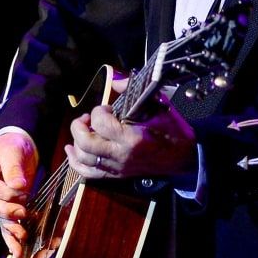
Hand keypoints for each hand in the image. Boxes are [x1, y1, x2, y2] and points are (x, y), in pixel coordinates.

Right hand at [0, 131, 38, 257]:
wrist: (14, 150)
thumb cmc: (12, 147)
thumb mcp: (14, 151)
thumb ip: (14, 169)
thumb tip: (18, 186)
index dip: (4, 191)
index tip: (22, 191)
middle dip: (6, 210)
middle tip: (23, 213)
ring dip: (9, 227)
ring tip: (22, 236)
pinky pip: (1, 223)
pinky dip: (10, 236)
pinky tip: (17, 249)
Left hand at [65, 97, 197, 183]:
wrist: (184, 157)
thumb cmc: (174, 131)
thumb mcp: (160, 106)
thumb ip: (136, 92)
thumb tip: (115, 81)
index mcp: (133, 137)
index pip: (101, 123)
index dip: (98, 111)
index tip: (107, 108)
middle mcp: (121, 154)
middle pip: (85, 142)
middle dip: (78, 126)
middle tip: (86, 118)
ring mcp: (118, 167)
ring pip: (83, 158)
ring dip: (75, 142)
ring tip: (81, 130)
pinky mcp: (117, 175)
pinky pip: (88, 173)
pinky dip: (76, 162)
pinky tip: (72, 151)